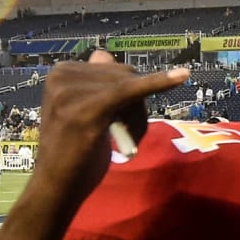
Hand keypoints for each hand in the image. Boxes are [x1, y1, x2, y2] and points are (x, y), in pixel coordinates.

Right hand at [31, 51, 188, 206]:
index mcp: (61, 71)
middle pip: (126, 75)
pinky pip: (131, 91)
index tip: (119, 121)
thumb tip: (103, 54)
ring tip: (123, 140)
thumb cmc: (74, 152)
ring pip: (132, 87)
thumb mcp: (83, 110)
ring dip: (138, 117)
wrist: (57, 185)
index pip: (115, 70)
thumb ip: (95, 82)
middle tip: (125, 135)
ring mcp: (72, 92)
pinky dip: (159, 83)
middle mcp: (63, 75)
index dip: (129, 94)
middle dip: (136, 105)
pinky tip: (182, 76)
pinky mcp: (89, 109)